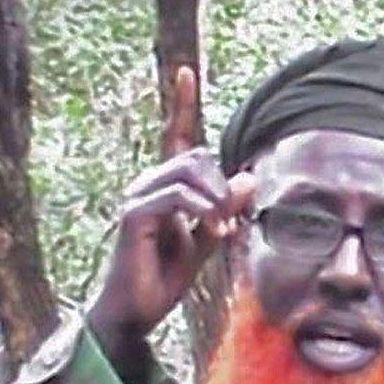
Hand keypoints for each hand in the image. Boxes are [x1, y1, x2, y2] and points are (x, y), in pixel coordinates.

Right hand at [87, 66, 255, 362]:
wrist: (137, 312)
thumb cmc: (166, 277)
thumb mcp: (206, 239)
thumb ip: (225, 208)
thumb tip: (248, 176)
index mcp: (164, 186)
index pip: (174, 137)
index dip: (181, 104)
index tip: (186, 72)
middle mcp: (147, 184)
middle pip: (196, 157)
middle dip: (222, 187)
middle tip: (228, 223)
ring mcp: (137, 197)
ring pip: (188, 172)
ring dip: (216, 201)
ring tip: (222, 230)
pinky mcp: (134, 215)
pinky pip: (176, 196)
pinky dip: (202, 211)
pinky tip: (212, 230)